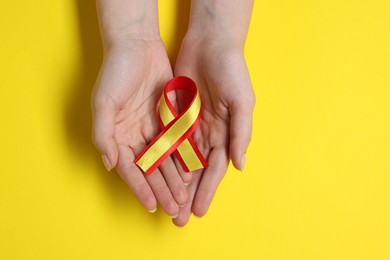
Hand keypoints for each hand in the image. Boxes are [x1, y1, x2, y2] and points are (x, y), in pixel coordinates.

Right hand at [92, 38, 190, 216]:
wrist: (137, 45)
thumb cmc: (116, 72)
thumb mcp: (103, 102)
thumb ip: (103, 134)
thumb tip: (110, 164)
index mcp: (118, 136)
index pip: (131, 169)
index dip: (141, 188)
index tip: (153, 206)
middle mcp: (136, 136)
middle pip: (151, 169)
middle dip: (162, 190)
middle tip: (175, 209)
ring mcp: (153, 128)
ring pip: (166, 160)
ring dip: (174, 179)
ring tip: (184, 197)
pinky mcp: (169, 118)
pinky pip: (178, 142)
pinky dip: (184, 158)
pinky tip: (192, 172)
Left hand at [172, 33, 254, 225]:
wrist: (210, 42)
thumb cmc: (232, 70)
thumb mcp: (242, 100)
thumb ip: (240, 132)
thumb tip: (240, 165)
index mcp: (226, 133)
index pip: (215, 169)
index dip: (207, 190)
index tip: (198, 211)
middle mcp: (208, 133)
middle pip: (196, 170)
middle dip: (189, 194)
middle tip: (179, 217)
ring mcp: (191, 125)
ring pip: (180, 160)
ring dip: (174, 182)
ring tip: (167, 202)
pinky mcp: (175, 114)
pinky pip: (167, 140)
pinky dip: (163, 158)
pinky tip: (155, 173)